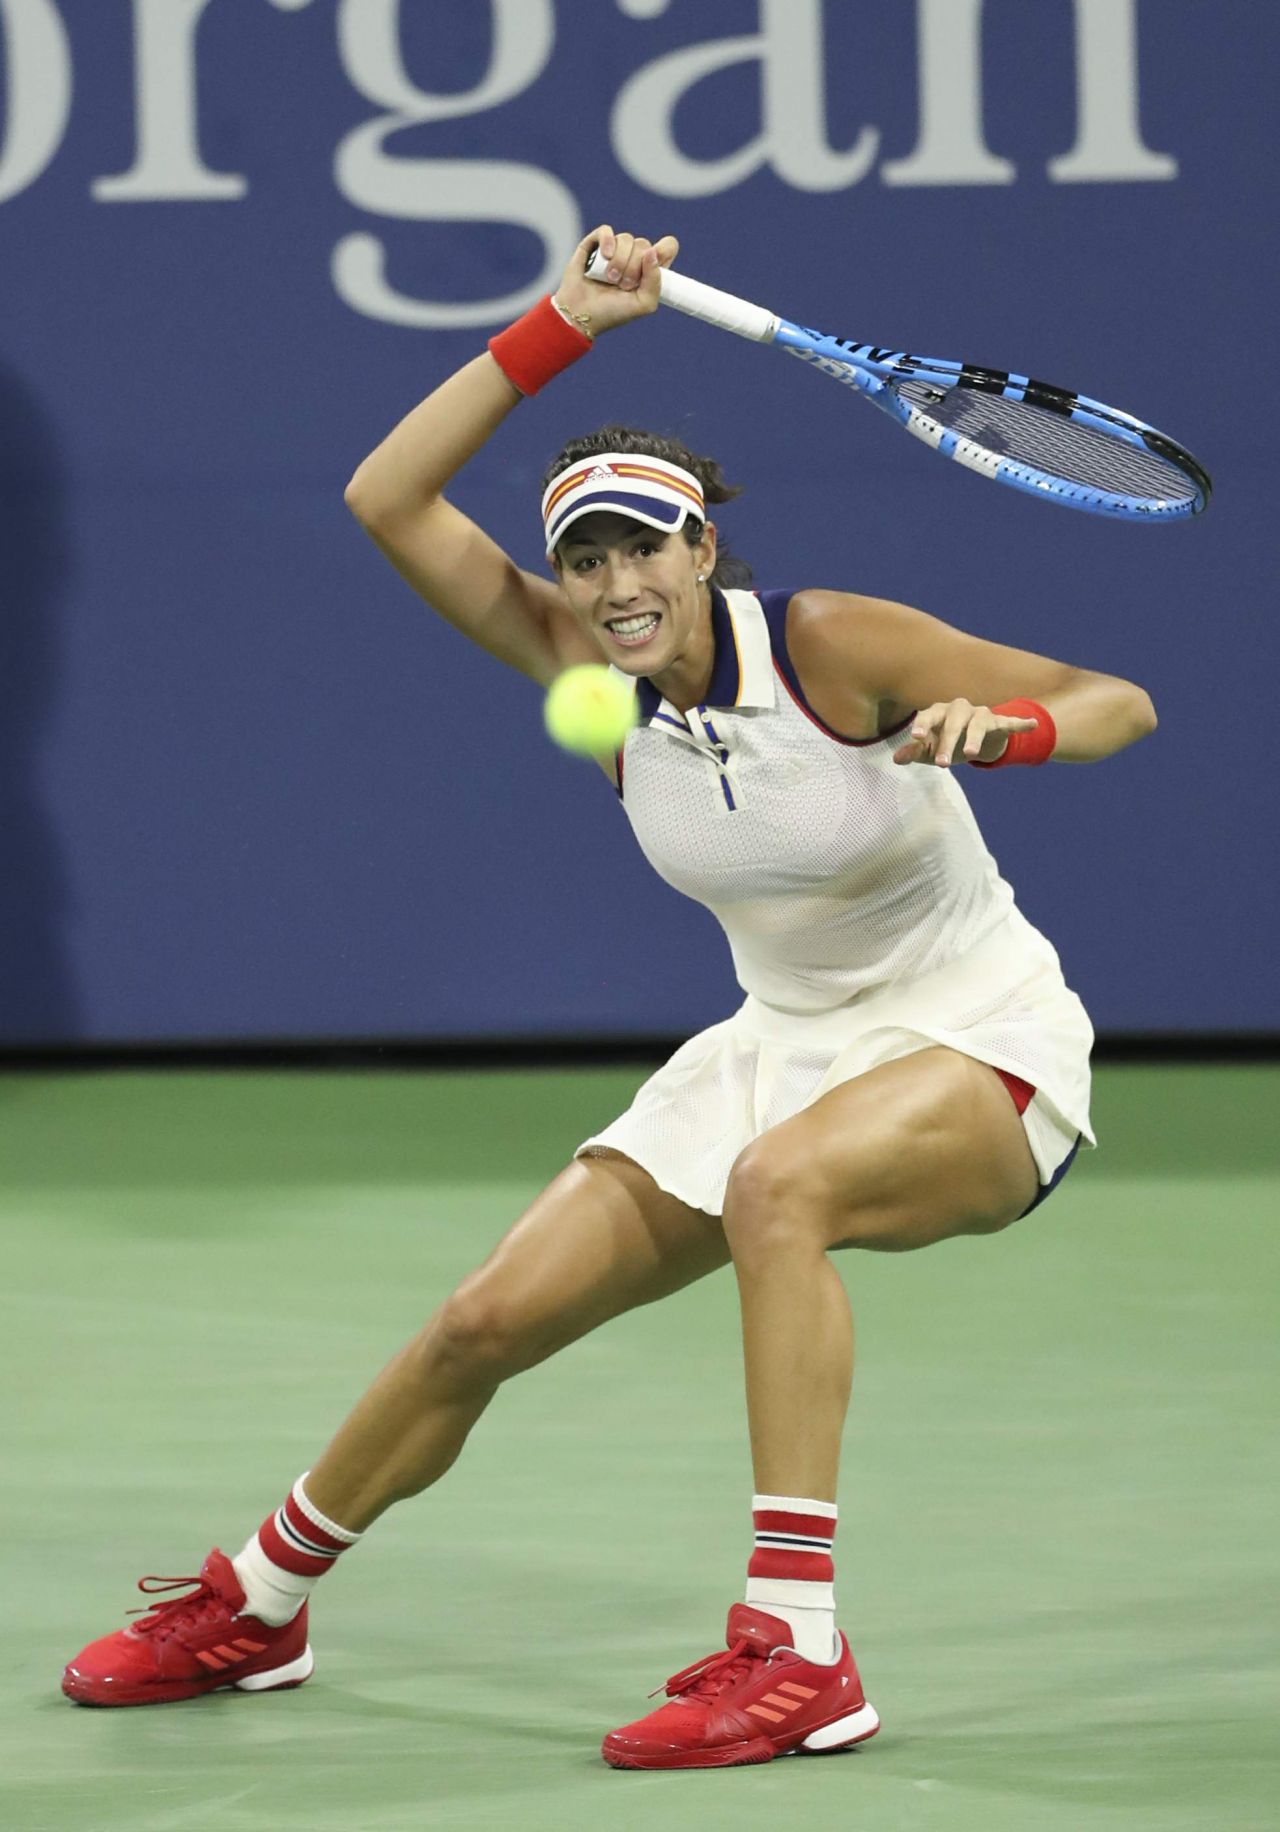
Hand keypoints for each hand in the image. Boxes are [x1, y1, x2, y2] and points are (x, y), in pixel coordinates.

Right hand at [554, 224, 678, 337]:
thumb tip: (652, 252)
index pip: (667, 247)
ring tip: (609, 279)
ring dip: (619, 261)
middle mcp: (633, 257)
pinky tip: (604, 256)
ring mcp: (614, 249)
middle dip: (634, 267)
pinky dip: (607, 242)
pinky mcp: (595, 243)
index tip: (656, 262)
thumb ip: (656, 282)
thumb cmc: (612, 312)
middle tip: (622, 285)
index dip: (664, 250)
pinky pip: (607, 231)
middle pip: (644, 244)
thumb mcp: (643, 304)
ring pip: (626, 239)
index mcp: (648, 271)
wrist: (581, 314)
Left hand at [892, 698, 1039, 767]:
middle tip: (943, 764)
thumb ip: (915, 752)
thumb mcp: (930, 750)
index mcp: (939, 713)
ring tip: (971, 755)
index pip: (928, 715)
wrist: (973, 740)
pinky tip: (1032, 724)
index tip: (916, 737)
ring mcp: (980, 714)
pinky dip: (1020, 723)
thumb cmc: (946, 742)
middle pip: (953, 722)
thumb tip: (897, 759)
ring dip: (975, 738)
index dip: (922, 725)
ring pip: (979, 722)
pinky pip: (1009, 721)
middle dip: (948, 742)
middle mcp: (959, 709)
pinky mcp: (998, 722)